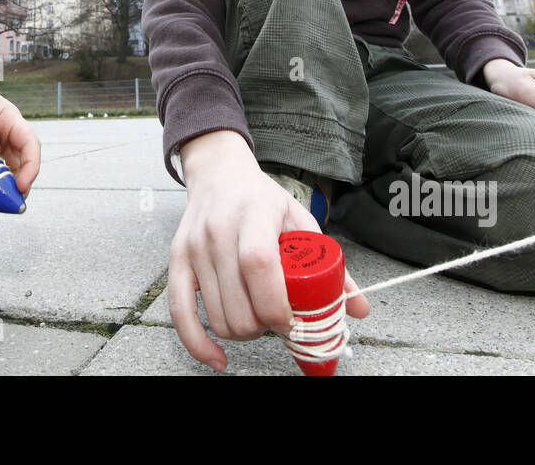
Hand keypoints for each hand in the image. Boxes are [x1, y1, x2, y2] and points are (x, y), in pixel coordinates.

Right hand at [167, 130, 368, 372]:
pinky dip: (199, 345)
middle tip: (278, 318)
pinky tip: (218, 358)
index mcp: (254, 215)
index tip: (291, 320)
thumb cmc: (262, 200)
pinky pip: (180, 314)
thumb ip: (331, 266)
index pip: (259, 265)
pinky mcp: (176, 261)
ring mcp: (194, 248)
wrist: (219, 175)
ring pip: (218, 317)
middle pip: (238, 304)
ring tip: (257, 317)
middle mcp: (218, 231)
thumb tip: (358, 308)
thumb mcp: (301, 221)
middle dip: (264, 327)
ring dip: (243, 332)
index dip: (276, 304)